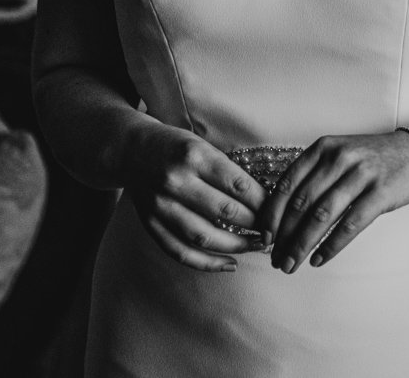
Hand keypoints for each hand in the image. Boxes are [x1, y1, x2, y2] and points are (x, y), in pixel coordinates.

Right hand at [122, 123, 268, 271]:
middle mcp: (176, 181)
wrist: (129, 151)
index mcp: (194, 156)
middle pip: (224, 212)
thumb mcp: (202, 146)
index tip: (279, 210)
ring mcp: (161, 206)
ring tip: (257, 246)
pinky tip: (230, 264)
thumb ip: (228, 170)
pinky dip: (207, 263)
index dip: (264, 202)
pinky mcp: (151, 224)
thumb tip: (266, 198)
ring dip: (237, 246)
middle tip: (274, 230)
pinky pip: (181, 252)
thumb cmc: (176, 146)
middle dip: (255, 225)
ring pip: (204, 236)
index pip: (238, 185)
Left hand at [260, 131, 408, 272]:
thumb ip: (312, 176)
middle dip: (284, 236)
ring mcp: (361, 174)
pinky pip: (350, 224)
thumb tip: (280, 214)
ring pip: (322, 216)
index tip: (264, 238)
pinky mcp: (381, 193)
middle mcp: (339, 158)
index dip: (272, 214)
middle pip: (301, 203)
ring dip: (302, 244)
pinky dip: (331, 245)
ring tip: (292, 264)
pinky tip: (319, 259)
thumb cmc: (372, 160)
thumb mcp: (339, 155)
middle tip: (276, 259)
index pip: (287, 184)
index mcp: (323, 148)